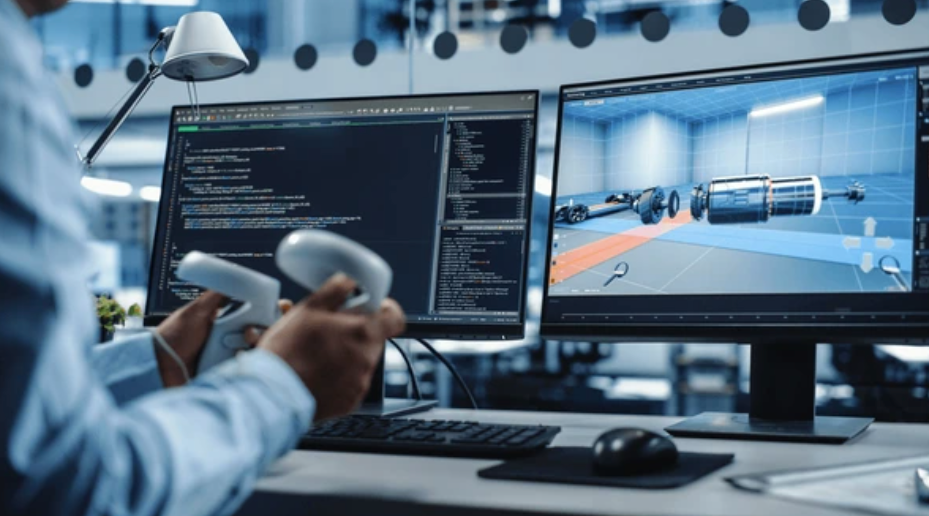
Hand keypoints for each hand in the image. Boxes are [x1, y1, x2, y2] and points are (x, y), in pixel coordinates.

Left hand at [155, 293, 292, 387]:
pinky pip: (251, 366)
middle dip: (269, 326)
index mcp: (227, 320)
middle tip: (254, 327)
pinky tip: (241, 356)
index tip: (282, 306)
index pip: (259, 313)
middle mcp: (233, 338)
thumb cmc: (173, 338)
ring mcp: (232, 357)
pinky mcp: (230, 373)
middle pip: (266, 330)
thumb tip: (235, 276)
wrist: (158, 367)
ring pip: (262, 348)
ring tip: (246, 340)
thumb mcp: (195, 311)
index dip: (273, 310)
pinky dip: (251, 360)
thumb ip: (216, 295)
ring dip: (259, 341)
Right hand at [256, 274, 405, 421]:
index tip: (372, 307)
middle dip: (355, 332)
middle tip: (329, 330)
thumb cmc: (288, 352)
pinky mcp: (349, 402)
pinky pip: (350, 382)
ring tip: (317, 353)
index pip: (395, 318)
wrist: (272, 394)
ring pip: (360, 360)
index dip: (385, 309)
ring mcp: (359, 383)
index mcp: (363, 333)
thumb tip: (349, 281)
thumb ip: (336, 290)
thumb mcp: (309, 308)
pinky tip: (316, 372)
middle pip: (373, 338)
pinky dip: (338, 376)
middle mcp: (367, 360)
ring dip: (345, 353)